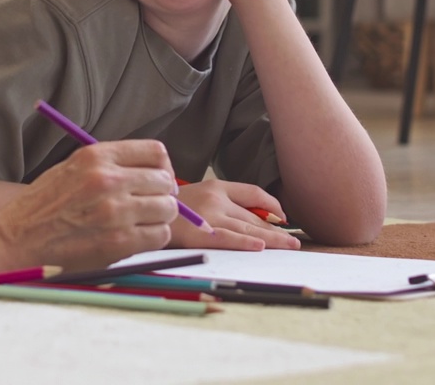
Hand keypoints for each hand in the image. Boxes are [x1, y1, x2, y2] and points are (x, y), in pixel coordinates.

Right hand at [0, 140, 177, 269]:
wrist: (15, 240)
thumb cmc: (43, 206)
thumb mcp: (72, 168)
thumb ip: (110, 165)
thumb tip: (154, 171)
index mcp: (96, 156)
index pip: (155, 152)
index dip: (162, 167)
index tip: (156, 178)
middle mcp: (108, 180)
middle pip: (165, 181)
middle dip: (162, 194)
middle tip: (149, 205)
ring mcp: (114, 212)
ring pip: (167, 209)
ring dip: (159, 217)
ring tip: (141, 222)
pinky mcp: (118, 242)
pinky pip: (159, 236)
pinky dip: (153, 238)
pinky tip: (135, 237)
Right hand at [169, 180, 300, 250]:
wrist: (141, 211)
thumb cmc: (167, 209)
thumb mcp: (194, 195)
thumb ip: (216, 202)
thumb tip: (245, 218)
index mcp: (215, 186)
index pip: (253, 193)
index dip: (272, 205)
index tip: (282, 217)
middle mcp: (216, 198)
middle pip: (254, 216)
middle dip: (276, 230)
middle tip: (293, 241)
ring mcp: (210, 216)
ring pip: (249, 229)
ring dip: (273, 240)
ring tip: (290, 246)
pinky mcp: (202, 234)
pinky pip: (230, 239)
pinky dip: (247, 243)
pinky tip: (262, 247)